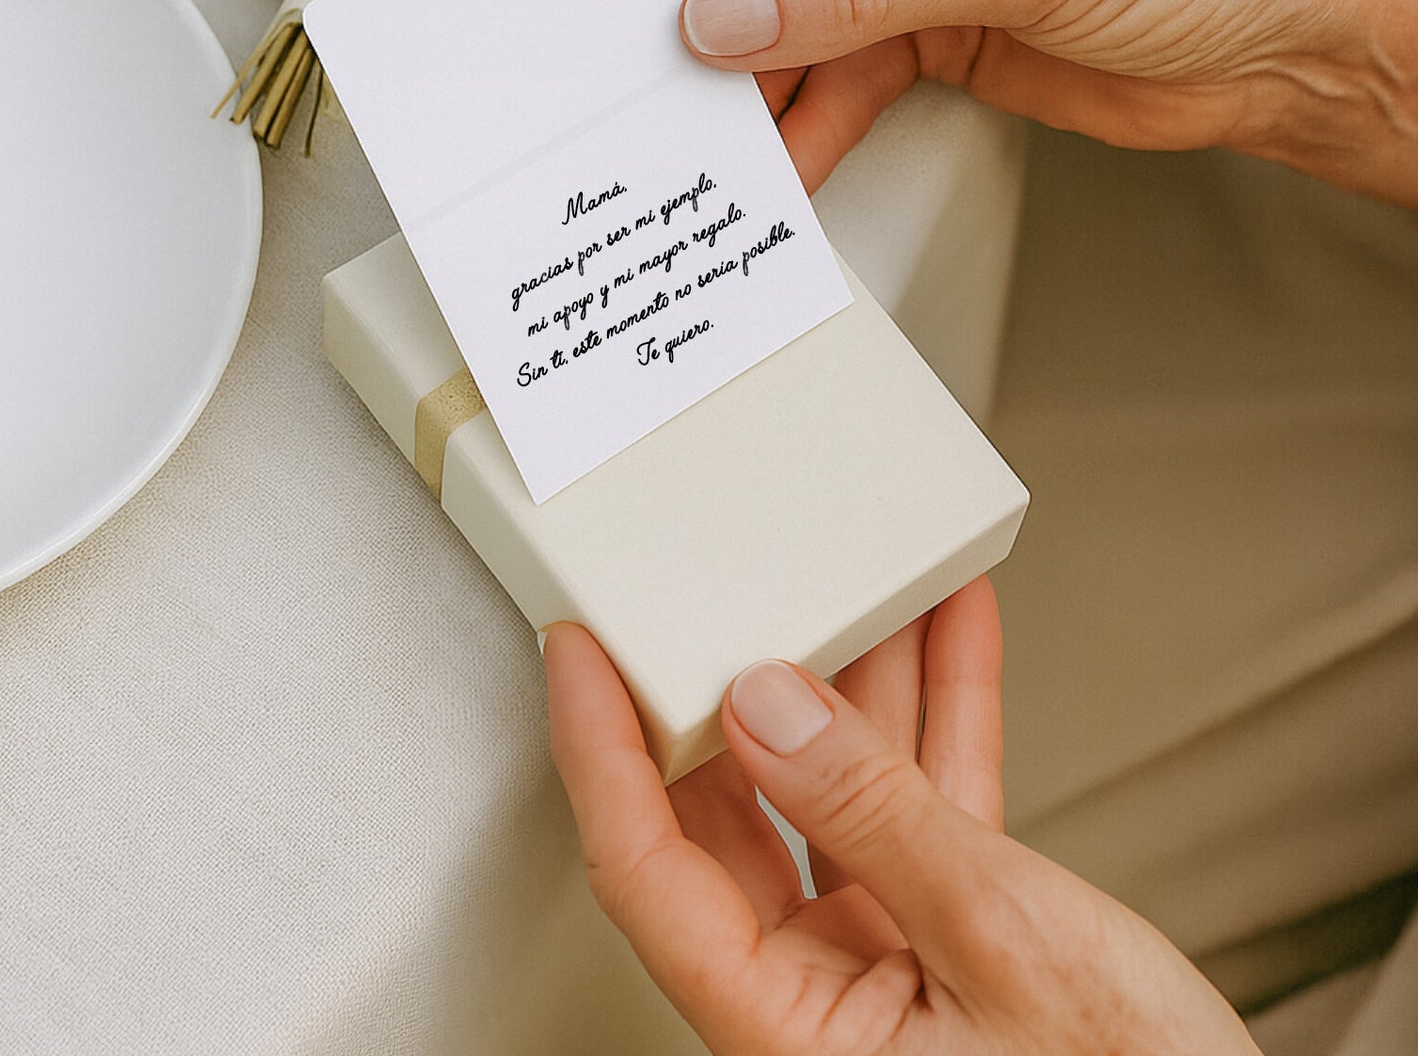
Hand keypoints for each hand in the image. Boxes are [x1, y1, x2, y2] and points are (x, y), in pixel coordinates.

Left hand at [545, 581, 1257, 1055]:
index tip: (577, 646)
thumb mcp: (1002, 944)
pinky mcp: (952, 934)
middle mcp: (816, 999)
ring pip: (836, 792)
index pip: (646, 869)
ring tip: (861, 570)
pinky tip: (949, 629)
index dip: (601, 749)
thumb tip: (765, 704)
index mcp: (787, 1033)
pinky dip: (939, 713)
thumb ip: (878, 817)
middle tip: (723, 581)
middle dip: (740, 684)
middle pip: (732, 815)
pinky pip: (921, 804)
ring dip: (860, 677)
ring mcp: (885, 961)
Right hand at [658, 0, 1417, 201]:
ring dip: (748, 78)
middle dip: (712, 10)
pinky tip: (777, 160)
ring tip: (701, 137)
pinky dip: (805, 118)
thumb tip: (729, 10)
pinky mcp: (927, 26)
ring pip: (788, 11)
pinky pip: (835, 71)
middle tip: (651, 80)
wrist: (1294, 42)